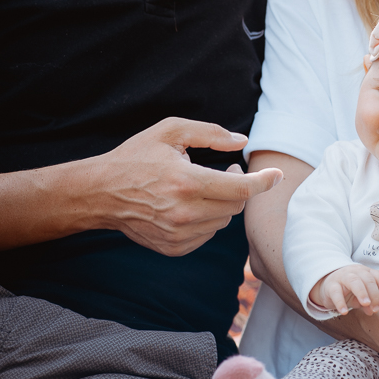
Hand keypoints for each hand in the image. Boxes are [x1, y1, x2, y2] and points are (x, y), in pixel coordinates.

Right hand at [98, 117, 282, 255]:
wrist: (100, 193)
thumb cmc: (136, 157)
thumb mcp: (170, 131)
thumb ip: (209, 132)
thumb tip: (241, 142)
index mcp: (187, 182)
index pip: (240, 188)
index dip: (264, 182)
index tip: (277, 175)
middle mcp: (185, 213)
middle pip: (235, 206)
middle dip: (241, 187)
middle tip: (229, 170)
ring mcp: (179, 234)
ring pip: (223, 221)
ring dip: (223, 203)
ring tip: (205, 186)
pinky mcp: (173, 248)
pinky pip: (207, 234)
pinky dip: (208, 219)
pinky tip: (192, 205)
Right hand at [311, 264, 378, 314]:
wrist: (327, 286)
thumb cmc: (348, 290)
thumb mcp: (360, 296)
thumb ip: (368, 303)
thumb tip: (372, 311)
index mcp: (365, 272)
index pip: (378, 276)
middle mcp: (355, 272)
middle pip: (367, 279)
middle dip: (374, 294)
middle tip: (375, 309)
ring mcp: (342, 277)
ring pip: (354, 281)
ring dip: (362, 292)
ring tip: (366, 304)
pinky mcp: (331, 285)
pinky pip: (336, 292)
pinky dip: (340, 302)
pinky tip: (344, 312)